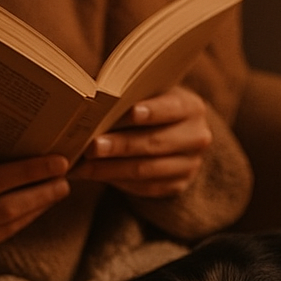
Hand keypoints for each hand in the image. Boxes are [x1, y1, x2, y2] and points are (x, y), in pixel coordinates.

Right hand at [0, 154, 69, 274]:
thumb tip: (16, 155)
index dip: (28, 172)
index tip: (58, 162)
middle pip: (5, 210)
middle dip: (40, 194)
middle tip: (64, 179)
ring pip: (5, 230)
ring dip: (34, 210)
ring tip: (54, 193)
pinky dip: (15, 225)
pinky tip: (30, 211)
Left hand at [73, 85, 212, 197]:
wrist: (173, 133)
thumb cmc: (151, 106)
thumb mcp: (149, 94)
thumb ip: (131, 97)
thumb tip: (95, 105)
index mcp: (192, 108)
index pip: (172, 109)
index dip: (152, 112)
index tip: (130, 113)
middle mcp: (196, 138)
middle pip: (155, 143)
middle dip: (120, 145)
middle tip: (92, 146)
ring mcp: (189, 165)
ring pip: (146, 169)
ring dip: (112, 168)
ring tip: (84, 166)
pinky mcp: (177, 185)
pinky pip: (144, 187)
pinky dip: (117, 181)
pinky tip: (94, 175)